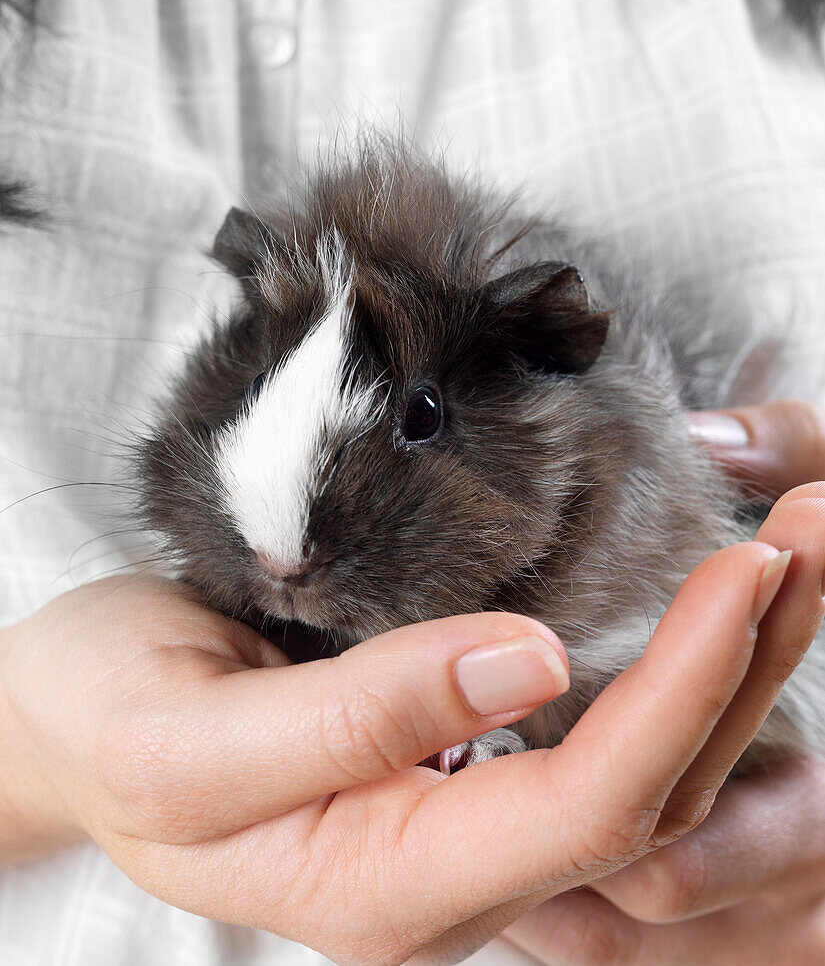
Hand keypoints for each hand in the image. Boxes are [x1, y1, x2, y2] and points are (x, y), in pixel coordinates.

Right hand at [1, 502, 820, 965]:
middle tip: (816, 532)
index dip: (681, 693)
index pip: (588, 808)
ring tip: (795, 547)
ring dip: (732, 655)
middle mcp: (452, 870)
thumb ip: (352, 721)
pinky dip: (675, 658)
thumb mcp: (188, 736)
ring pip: (645, 761)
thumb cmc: (109, 720)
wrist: (74, 722)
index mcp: (386, 885)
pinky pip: (602, 731)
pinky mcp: (461, 765)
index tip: (745, 571)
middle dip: (746, 662)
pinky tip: (711, 594)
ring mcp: (464, 820)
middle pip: (651, 787)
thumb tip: (530, 663)